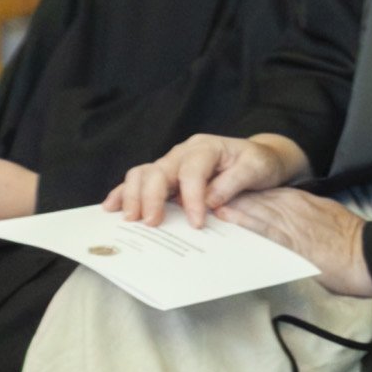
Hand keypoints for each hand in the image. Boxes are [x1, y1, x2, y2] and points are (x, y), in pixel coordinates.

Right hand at [111, 130, 303, 228]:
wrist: (260, 158)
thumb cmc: (258, 162)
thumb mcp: (256, 168)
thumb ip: (233, 182)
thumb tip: (210, 200)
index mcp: (206, 148)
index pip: (192, 172)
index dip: (192, 198)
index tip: (196, 222)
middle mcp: (183, 153)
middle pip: (158, 171)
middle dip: (152, 198)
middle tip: (151, 223)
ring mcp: (171, 163)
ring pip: (142, 174)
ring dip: (133, 196)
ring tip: (130, 219)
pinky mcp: (165, 175)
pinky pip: (139, 181)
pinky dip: (124, 193)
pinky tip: (111, 207)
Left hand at [216, 187, 371, 296]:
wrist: (371, 256)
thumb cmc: (353, 244)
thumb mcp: (328, 219)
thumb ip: (304, 217)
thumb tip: (287, 224)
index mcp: (303, 201)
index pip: (265, 194)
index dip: (241, 194)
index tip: (221, 196)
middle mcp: (295, 207)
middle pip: (255, 198)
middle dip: (229, 198)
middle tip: (204, 199)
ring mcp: (294, 222)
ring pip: (256, 209)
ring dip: (231, 208)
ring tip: (207, 206)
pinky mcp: (295, 240)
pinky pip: (265, 228)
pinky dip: (246, 223)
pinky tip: (230, 221)